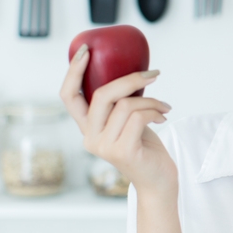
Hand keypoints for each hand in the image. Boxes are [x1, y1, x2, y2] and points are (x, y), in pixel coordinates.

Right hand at [60, 44, 176, 197]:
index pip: (68, 97)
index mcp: (87, 128)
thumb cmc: (144, 149)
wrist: (158, 182)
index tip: (87, 50)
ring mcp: (104, 146)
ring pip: (125, 104)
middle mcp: (89, 137)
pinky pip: (138, 117)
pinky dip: (155, 111)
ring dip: (151, 100)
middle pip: (101, 94)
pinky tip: (163, 117)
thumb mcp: (127, 122)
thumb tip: (134, 73)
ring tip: (164, 106)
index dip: (73, 72)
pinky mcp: (122, 151)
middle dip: (130, 79)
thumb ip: (120, 104)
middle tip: (153, 74)